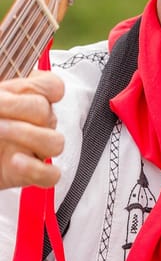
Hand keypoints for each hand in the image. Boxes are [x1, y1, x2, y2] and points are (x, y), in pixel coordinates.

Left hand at [0, 72, 64, 188]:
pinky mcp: (29, 175)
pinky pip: (50, 174)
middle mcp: (34, 125)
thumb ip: (1, 92)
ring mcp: (33, 150)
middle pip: (48, 113)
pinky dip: (35, 168)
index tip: (10, 88)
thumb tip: (7, 88)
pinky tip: (15, 161)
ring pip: (55, 143)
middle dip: (18, 107)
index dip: (41, 85)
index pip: (52, 87)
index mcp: (25, 101)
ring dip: (27, 134)